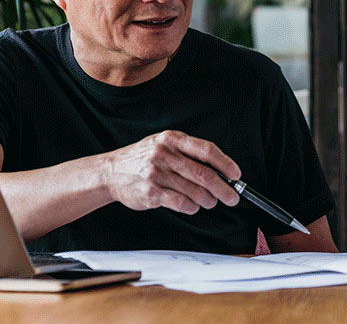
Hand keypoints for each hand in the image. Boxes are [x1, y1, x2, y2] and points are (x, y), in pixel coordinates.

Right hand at [101, 130, 241, 214]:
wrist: (111, 172)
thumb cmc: (142, 158)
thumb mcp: (163, 145)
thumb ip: (188, 153)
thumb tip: (220, 171)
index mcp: (171, 139)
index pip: (206, 150)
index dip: (225, 164)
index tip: (236, 175)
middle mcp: (164, 154)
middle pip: (204, 174)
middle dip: (223, 189)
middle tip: (232, 197)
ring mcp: (156, 174)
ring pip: (195, 192)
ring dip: (208, 200)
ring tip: (210, 202)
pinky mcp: (151, 193)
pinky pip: (182, 203)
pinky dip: (193, 207)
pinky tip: (193, 206)